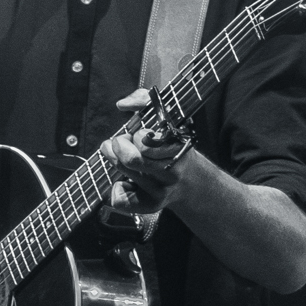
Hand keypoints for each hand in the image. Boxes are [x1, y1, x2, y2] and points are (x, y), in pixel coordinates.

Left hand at [98, 91, 193, 219]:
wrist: (190, 181)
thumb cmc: (171, 143)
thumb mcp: (166, 115)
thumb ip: (143, 99)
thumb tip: (122, 104)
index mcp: (176, 146)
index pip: (145, 143)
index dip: (135, 136)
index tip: (136, 134)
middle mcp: (172, 171)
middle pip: (131, 160)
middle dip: (118, 146)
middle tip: (118, 142)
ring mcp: (162, 191)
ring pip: (124, 175)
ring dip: (114, 161)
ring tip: (117, 154)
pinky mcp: (152, 206)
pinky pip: (122, 200)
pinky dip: (116, 189)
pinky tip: (125, 181)